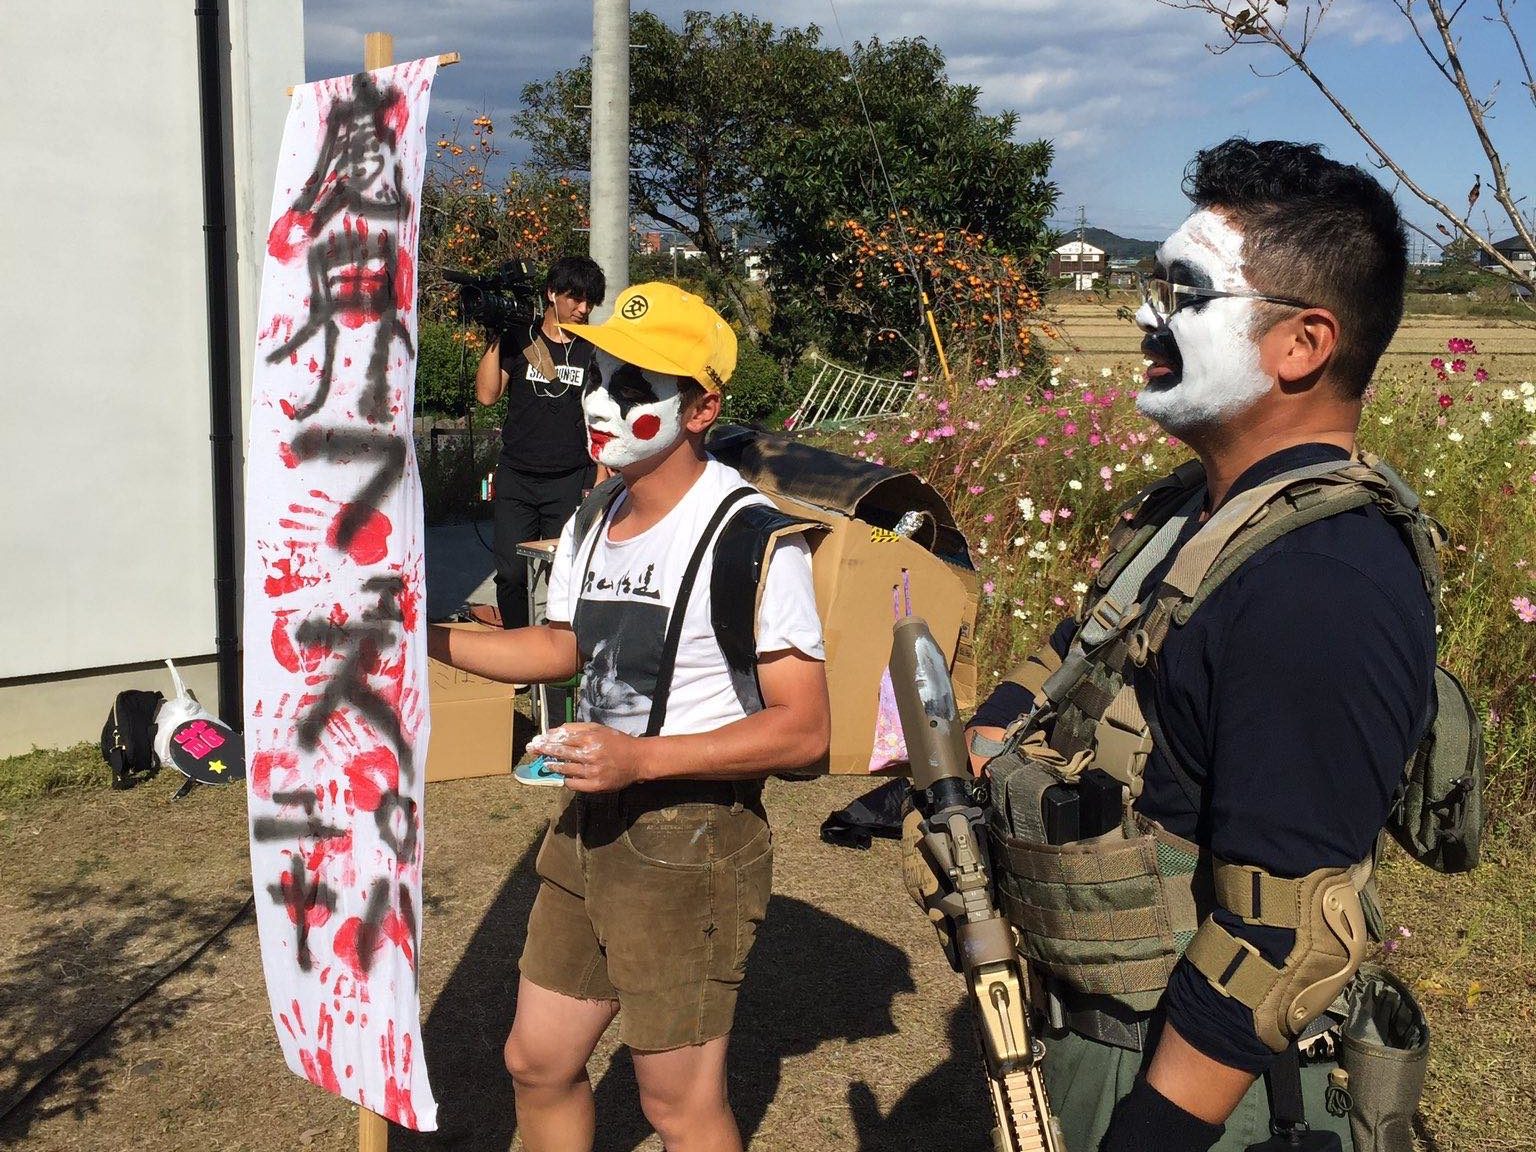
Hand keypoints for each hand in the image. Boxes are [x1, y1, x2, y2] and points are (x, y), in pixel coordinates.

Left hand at [533, 722, 650, 792]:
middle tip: (532, 751)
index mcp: (590, 739)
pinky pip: (574, 784)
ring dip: (554, 767)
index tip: (537, 741)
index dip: (547, 740)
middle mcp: (589, 755)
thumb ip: (576, 728)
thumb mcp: (598, 728)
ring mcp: (592, 772)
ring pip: (565, 770)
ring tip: (547, 765)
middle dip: (544, 751)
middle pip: (560, 753)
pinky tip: (564, 777)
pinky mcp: (595, 786)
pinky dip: (567, 780)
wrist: (637, 759)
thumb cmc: (617, 741)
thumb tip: (554, 731)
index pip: (562, 739)